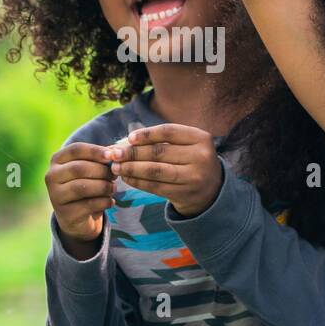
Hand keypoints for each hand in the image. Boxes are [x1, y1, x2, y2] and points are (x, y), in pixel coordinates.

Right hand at [46, 142, 115, 255]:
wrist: (79, 217)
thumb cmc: (88, 186)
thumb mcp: (92, 170)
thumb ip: (101, 160)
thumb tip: (115, 151)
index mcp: (57, 160)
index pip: (76, 149)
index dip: (95, 151)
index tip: (112, 155)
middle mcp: (52, 176)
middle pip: (80, 168)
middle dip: (102, 171)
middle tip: (114, 176)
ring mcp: (55, 195)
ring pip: (82, 187)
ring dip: (104, 187)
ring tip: (113, 189)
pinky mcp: (65, 212)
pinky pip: (88, 204)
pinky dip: (104, 202)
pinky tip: (110, 202)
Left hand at [105, 124, 223, 217]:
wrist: (211, 190)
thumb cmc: (191, 161)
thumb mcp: (186, 145)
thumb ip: (161, 140)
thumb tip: (123, 143)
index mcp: (201, 138)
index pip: (168, 132)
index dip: (146, 134)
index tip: (128, 138)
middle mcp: (201, 157)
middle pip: (159, 152)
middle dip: (132, 153)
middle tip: (113, 154)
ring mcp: (194, 177)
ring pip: (154, 171)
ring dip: (131, 168)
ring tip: (116, 167)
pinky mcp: (185, 193)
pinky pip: (155, 186)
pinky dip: (138, 182)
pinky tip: (127, 177)